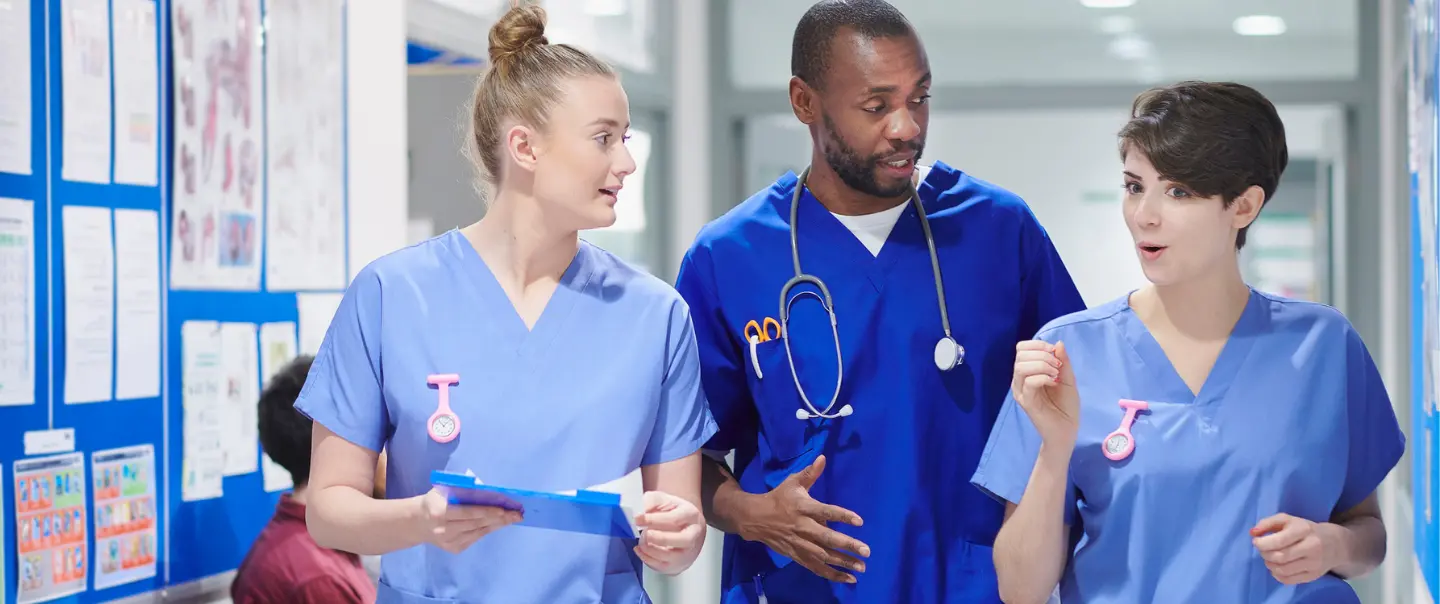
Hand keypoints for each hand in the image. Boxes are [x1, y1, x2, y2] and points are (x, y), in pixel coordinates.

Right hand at [414, 489, 522, 553]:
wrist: (418, 523)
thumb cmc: (434, 501)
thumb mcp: (441, 490)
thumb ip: (459, 489)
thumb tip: (485, 487)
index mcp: (439, 512)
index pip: (467, 513)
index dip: (486, 512)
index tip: (504, 509)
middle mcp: (444, 530)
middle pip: (476, 523)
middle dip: (499, 518)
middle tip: (517, 514)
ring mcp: (449, 542)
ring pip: (478, 532)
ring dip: (497, 525)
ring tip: (513, 518)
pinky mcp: (454, 549)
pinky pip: (476, 538)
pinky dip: (488, 530)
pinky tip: (499, 523)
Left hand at [633, 491, 704, 574]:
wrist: (684, 526)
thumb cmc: (673, 512)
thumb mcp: (664, 500)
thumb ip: (651, 501)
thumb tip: (640, 511)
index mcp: (691, 515)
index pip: (674, 519)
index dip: (653, 519)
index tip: (637, 519)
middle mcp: (693, 535)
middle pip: (682, 540)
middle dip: (659, 538)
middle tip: (644, 533)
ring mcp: (687, 553)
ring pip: (671, 556)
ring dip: (651, 549)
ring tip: (642, 539)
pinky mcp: (677, 565)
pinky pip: (662, 567)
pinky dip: (647, 559)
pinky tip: (640, 549)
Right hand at [742, 455, 868, 583]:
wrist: (755, 518)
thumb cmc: (779, 498)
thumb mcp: (792, 483)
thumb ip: (810, 473)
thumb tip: (823, 458)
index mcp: (804, 508)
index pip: (826, 512)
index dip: (842, 516)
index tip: (860, 521)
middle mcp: (803, 527)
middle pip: (827, 538)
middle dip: (847, 545)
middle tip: (866, 551)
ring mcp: (800, 544)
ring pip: (824, 556)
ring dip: (843, 563)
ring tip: (862, 568)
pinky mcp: (797, 556)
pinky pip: (816, 567)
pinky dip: (832, 575)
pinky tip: (848, 579)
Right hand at [1012, 340, 1078, 447]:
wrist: (1067, 430)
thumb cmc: (1066, 406)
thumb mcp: (1068, 378)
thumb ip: (1063, 361)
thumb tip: (1058, 343)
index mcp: (1027, 373)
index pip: (1021, 348)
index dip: (1038, 345)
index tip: (1055, 354)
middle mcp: (1020, 381)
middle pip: (1020, 355)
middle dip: (1042, 355)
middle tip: (1058, 367)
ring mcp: (1021, 391)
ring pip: (1021, 367)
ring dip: (1042, 365)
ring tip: (1055, 375)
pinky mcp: (1026, 402)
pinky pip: (1029, 382)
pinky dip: (1043, 377)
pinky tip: (1054, 383)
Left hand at [1251, 514, 1338, 584]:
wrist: (1334, 543)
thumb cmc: (1304, 529)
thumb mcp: (1287, 520)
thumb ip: (1267, 523)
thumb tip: (1252, 532)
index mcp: (1304, 530)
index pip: (1279, 541)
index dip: (1263, 543)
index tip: (1256, 541)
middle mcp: (1312, 547)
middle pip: (1280, 557)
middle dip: (1265, 554)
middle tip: (1263, 550)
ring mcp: (1314, 563)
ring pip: (1283, 570)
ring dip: (1269, 564)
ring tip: (1269, 558)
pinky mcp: (1313, 575)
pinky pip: (1289, 580)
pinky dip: (1277, 575)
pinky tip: (1277, 567)